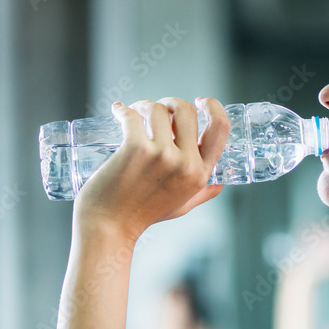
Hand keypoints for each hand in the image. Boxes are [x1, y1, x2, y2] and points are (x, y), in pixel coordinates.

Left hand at [73, 96, 229, 240]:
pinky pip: (132, 115)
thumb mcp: (181, 206)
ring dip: (143, 106)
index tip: (200, 101)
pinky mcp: (135, 148)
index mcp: (199, 175)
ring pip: (157, 109)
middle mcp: (185, 164)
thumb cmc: (141, 216)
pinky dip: (122, 110)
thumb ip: (202, 193)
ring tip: (133, 114)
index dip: (214, 107)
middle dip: (170, 103)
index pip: (220, 129)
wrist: (108, 226)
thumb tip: (219, 183)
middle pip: (187, 111)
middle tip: (156, 109)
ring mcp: (161, 155)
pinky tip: (117, 111)